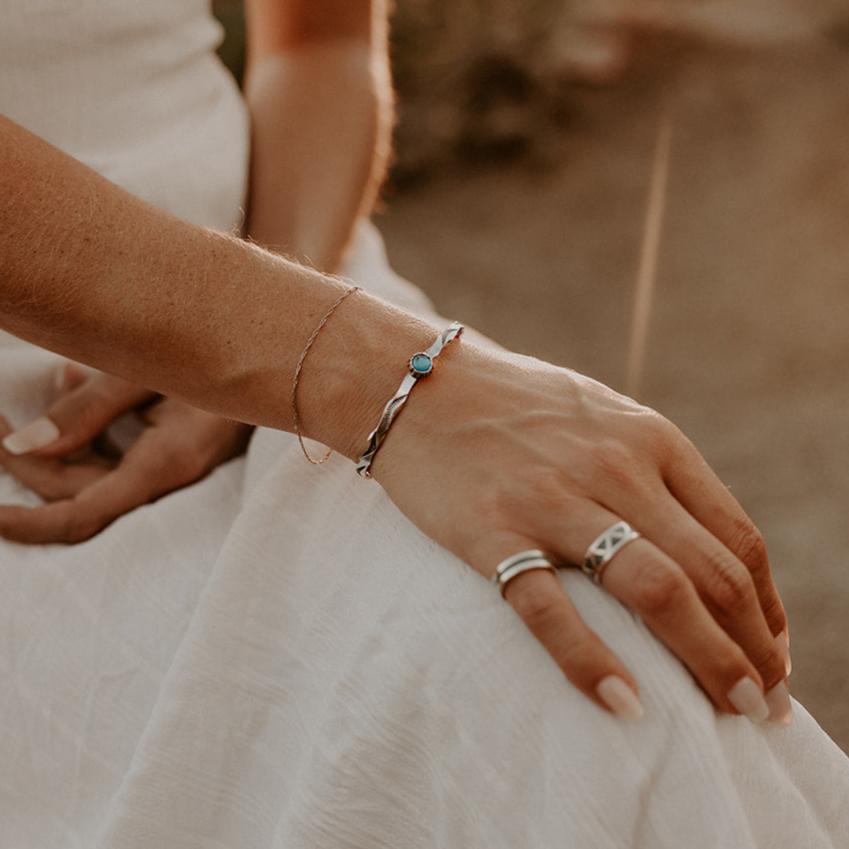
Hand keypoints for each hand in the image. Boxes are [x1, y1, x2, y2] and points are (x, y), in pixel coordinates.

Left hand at [0, 363, 250, 542]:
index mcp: (163, 463)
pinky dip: (82, 424)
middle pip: (76, 488)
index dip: (33, 525)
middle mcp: (161, 473)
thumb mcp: (149, 373)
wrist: (280, 364)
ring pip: (89, 470)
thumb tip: (24, 446)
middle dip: (25, 459)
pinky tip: (72, 379)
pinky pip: (109, 451)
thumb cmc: (221, 359)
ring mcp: (163, 464)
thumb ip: (88, 408)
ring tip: (31, 389)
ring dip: (51, 440)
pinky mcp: (165, 447)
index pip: (85, 513)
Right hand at [372, 341, 791, 722]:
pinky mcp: (492, 530)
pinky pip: (550, 608)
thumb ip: (653, 471)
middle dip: (753, 649)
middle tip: (765, 703)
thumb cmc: (516, 406)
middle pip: (712, 573)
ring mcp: (553, 500)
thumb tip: (702, 546)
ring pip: (655, 590)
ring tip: (733, 712)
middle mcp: (614, 467)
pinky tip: (625, 705)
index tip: (770, 652)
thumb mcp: (603, 417)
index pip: (736, 538)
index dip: (766, 607)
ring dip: (708, 661)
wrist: (418, 386)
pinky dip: (591, 662)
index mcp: (649, 440)